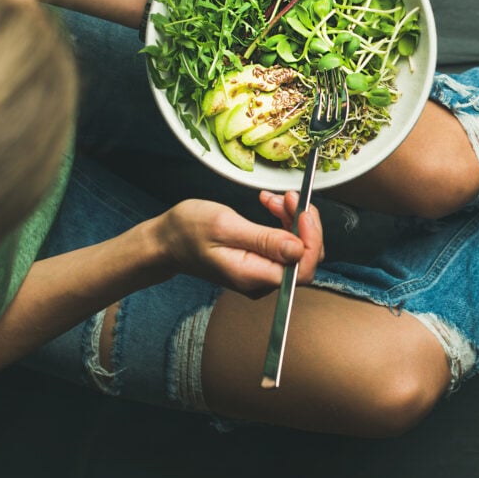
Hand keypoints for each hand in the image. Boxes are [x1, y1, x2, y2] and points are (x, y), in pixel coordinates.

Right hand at [152, 196, 323, 296]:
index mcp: (253, 275)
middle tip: (288, 196)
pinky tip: (271, 206)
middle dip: (303, 224)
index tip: (304, 211)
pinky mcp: (259, 263)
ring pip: (296, 248)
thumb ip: (262, 239)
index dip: (312, 239)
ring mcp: (261, 274)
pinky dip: (284, 222)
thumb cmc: (187, 231)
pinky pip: (284, 245)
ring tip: (274, 198)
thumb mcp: (224, 226)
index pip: (303, 268)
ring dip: (293, 219)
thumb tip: (297, 249)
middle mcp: (261, 281)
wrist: (166, 241)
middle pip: (304, 258)